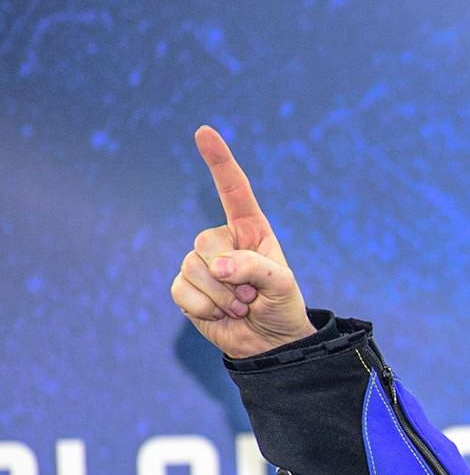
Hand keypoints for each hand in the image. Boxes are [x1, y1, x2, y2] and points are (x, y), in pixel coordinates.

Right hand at [170, 127, 315, 358]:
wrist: (270, 344)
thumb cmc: (282, 307)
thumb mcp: (282, 285)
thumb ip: (254, 268)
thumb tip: (218, 267)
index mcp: (250, 230)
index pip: (234, 190)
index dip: (219, 161)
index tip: (205, 131)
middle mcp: (223, 242)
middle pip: (206, 242)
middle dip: (231, 275)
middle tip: (252, 295)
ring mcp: (201, 263)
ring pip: (193, 268)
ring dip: (222, 297)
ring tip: (241, 307)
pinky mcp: (186, 288)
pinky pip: (183, 291)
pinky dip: (205, 309)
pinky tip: (220, 315)